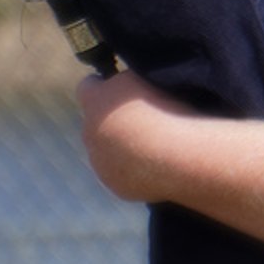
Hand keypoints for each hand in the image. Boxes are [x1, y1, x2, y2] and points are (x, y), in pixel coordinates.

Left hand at [77, 71, 189, 201]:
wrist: (175, 154)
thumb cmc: (165, 109)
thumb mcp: (144, 77)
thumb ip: (127, 80)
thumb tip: (126, 84)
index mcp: (94, 100)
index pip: (87, 86)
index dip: (103, 85)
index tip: (117, 87)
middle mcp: (89, 131)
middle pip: (95, 122)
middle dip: (112, 121)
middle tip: (141, 120)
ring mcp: (100, 163)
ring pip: (106, 152)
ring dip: (121, 147)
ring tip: (153, 146)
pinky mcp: (116, 186)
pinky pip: (121, 175)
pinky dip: (133, 171)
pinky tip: (156, 165)